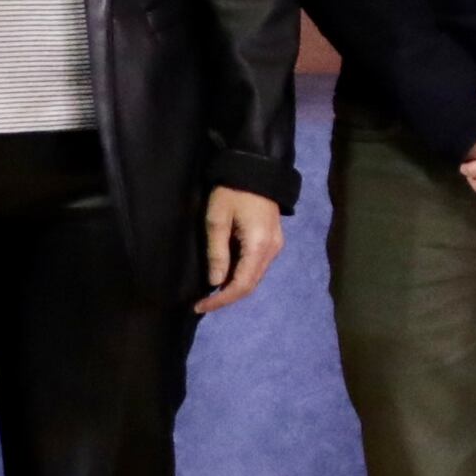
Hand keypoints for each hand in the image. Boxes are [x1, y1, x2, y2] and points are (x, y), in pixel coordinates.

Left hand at [195, 187, 286, 314]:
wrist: (256, 170)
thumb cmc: (232, 192)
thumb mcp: (216, 220)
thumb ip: (217, 253)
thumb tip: (215, 283)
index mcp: (258, 246)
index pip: (241, 285)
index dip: (221, 300)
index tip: (199, 306)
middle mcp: (272, 251)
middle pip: (251, 285)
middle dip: (227, 297)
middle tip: (203, 303)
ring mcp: (276, 246)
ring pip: (255, 277)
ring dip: (234, 288)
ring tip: (211, 292)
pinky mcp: (273, 241)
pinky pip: (258, 267)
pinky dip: (242, 276)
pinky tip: (226, 275)